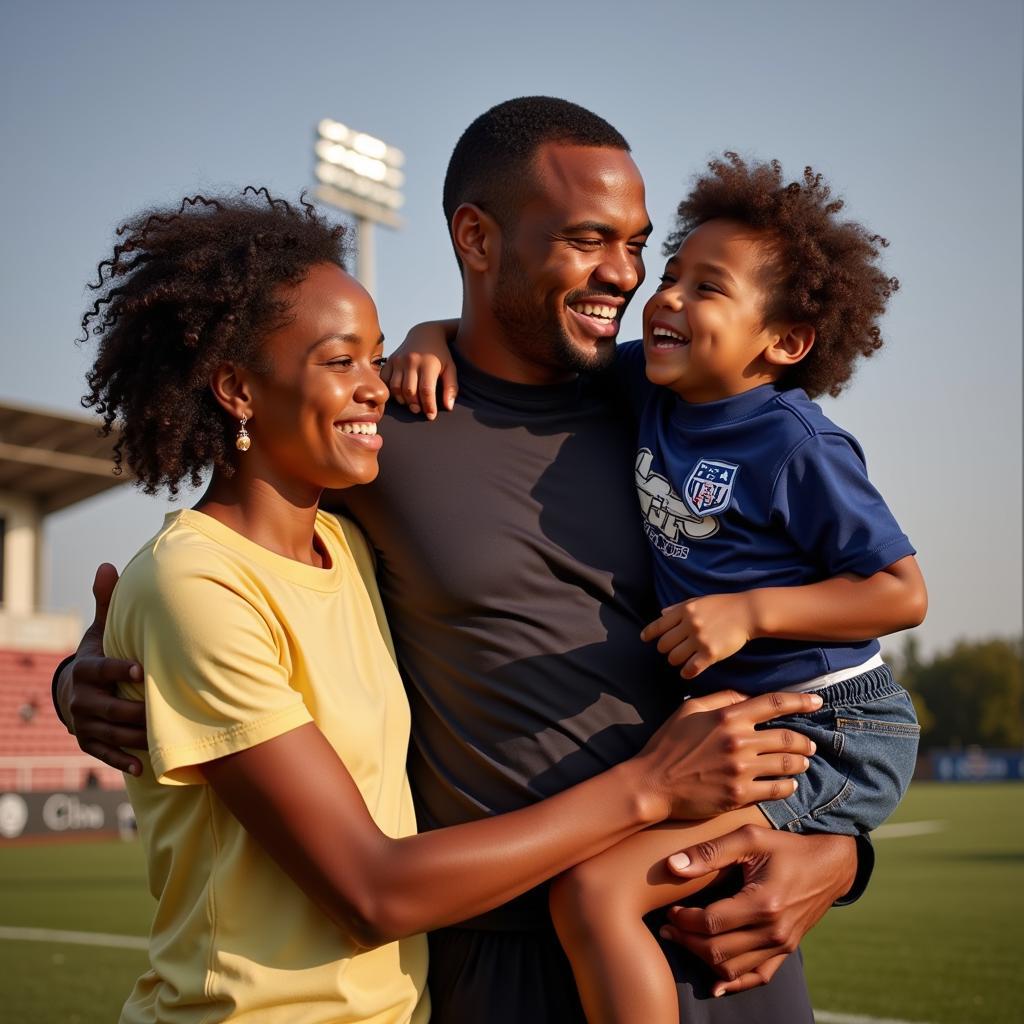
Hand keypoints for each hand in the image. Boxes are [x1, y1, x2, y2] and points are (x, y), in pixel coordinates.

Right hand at [58, 563, 146, 774]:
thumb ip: (106, 603)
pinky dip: (122, 761)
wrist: (76, 691)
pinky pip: (104, 754)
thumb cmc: (99, 656)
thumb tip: (107, 565)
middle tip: (162, 712)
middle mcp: (82, 699)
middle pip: (107, 708)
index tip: (139, 670)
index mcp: (86, 669)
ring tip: (162, 739)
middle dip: (134, 711)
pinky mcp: (89, 743)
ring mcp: (84, 724)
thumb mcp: (100, 631)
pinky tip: (142, 767)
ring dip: (136, 738)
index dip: (117, 670)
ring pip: (110, 733)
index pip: (100, 670)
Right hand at [381, 319, 458, 418]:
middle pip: (409, 391)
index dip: (428, 406)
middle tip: (419, 411)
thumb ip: (451, 387)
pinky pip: (385, 380)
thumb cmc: (440, 355)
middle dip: (415, 405)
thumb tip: (448, 407)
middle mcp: (411, 361)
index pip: (426, 390)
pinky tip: (399, 396)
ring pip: (395, 388)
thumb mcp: (450, 368)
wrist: (425, 334)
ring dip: (402, 400)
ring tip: (410, 404)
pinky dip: (390, 391)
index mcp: (428, 363)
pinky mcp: (390, 360)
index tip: (431, 416)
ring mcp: (398, 360)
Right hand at [636, 690, 819, 819]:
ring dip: (800, 763)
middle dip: (805, 741)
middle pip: (788, 737)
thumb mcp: (689, 710)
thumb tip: (747, 696)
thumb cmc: (668, 744)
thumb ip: (721, 699)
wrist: (652, 783)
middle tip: (810, 745)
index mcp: (727, 717)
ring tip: (802, 763)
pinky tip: (788, 784)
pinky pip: (777, 789)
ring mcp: (740, 770)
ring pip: (787, 764)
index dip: (801, 701)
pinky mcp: (739, 794)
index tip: (817, 703)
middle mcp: (738, 741)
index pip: (774, 703)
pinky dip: (788, 786)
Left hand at [641, 592, 757, 678]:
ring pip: (674, 658)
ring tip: (682, 659)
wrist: (748, 612)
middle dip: (666, 649)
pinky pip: (690, 669)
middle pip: (664, 645)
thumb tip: (661, 613)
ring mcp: (699, 639)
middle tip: (672, 650)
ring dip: (676, 661)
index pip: (658, 625)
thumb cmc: (723, 605)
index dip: (649, 633)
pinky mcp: (710, 653)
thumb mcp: (699, 600)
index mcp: (685, 610)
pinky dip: (686, 672)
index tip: (644, 638)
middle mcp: (689, 624)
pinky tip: (688, 671)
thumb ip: (679, 608)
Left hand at [660, 826, 858, 994]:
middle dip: (686, 941)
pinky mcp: (786, 950)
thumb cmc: (786, 846)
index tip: (670, 909)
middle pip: (717, 951)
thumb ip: (710, 851)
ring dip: (702, 959)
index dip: (684, 919)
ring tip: (682, 940)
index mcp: (763, 903)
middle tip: (668, 927)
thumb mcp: (749, 837)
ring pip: (733, 969)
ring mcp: (782, 945)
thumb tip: (672, 866)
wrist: (829, 865)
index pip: (711, 923)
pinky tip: (715, 983)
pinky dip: (734, 982)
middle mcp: (774, 931)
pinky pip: (758, 977)